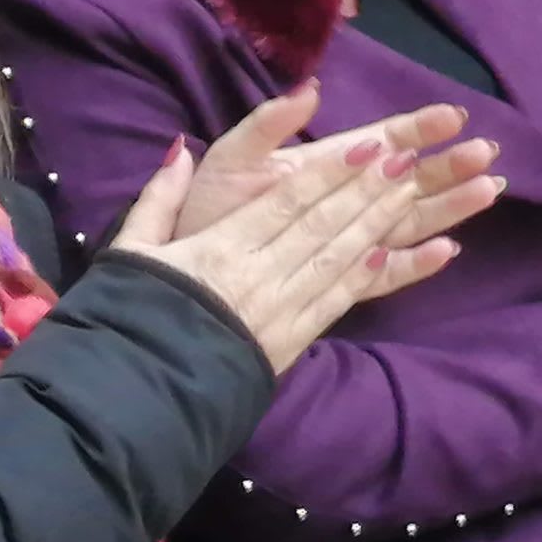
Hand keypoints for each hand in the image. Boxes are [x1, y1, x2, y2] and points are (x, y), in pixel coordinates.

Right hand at [115, 117, 502, 378]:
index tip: (369, 144)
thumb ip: (158, 198)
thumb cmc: (132, 318)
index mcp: (220, 250)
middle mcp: (258, 277)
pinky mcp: (291, 342)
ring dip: (377, 222)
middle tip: (407, 157)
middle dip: (367, 188)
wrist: (138, 397)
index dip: (332, 171)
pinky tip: (393, 251)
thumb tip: (179, 148)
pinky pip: (335, 302)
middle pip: (322, 224)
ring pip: (337, 258)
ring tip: (411, 190)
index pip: (287, 202)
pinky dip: (366, 275)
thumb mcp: (131, 253)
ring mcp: (280, 312)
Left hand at [167, 82, 496, 253]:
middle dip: (447, 165)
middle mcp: (342, 202)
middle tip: (488, 153)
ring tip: (488, 190)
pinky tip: (448, 252)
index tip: (453, 114)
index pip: (380, 141)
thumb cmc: (207, 210)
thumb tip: (311, 88)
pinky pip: (384, 274)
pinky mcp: (337, 282)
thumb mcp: (232, 157)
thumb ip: (270, 124)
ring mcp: (343, 241)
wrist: (185, 276)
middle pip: (407, 181)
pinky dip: (416, 264)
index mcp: (322, 166)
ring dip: (448, 206)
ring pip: (408, 221)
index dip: (417, 127)